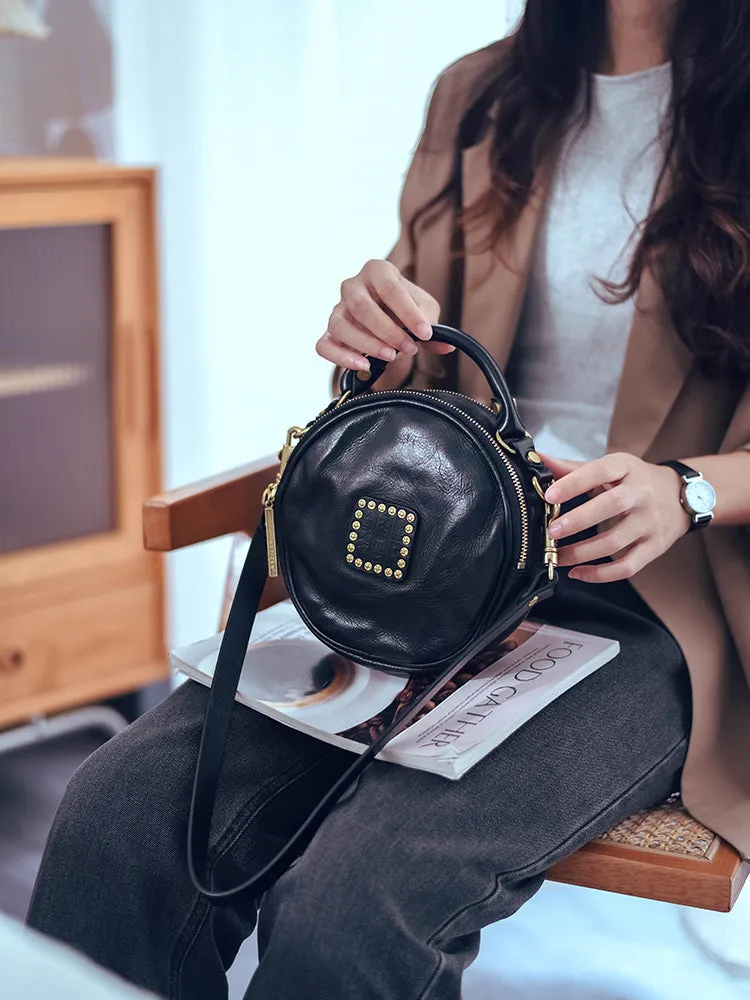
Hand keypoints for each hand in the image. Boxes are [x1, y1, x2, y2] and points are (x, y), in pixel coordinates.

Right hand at [315, 259, 454, 371]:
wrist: (389, 314)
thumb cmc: (406, 308)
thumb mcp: (425, 310)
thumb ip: (433, 325)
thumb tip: (446, 344)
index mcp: (377, 270)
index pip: (390, 289)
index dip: (408, 313)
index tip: (425, 333)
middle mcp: (352, 286)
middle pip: (361, 306)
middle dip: (388, 331)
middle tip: (409, 348)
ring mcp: (337, 309)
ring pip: (340, 325)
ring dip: (366, 344)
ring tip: (390, 356)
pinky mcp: (329, 332)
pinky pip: (324, 345)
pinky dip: (341, 357)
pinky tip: (363, 366)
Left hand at [541, 453, 688, 582]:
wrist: (682, 496)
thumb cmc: (635, 480)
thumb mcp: (611, 467)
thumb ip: (574, 468)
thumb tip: (538, 460)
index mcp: (626, 468)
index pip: (600, 471)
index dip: (574, 483)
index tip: (549, 495)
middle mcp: (641, 494)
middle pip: (611, 506)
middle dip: (579, 520)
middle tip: (552, 531)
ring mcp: (650, 522)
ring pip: (616, 542)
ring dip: (582, 553)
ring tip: (556, 556)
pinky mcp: (654, 547)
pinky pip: (627, 566)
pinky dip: (600, 574)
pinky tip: (577, 573)